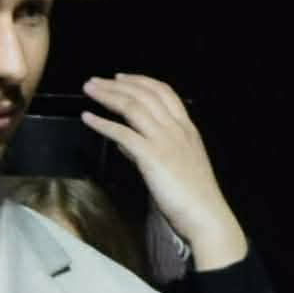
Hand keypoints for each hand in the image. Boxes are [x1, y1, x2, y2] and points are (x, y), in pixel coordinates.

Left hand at [80, 75, 248, 270]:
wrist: (205, 214)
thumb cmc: (193, 196)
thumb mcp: (176, 165)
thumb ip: (150, 149)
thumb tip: (124, 142)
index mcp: (187, 128)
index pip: (164, 92)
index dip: (140, 81)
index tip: (121, 78)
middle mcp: (176, 128)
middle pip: (144, 95)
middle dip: (117, 85)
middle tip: (95, 81)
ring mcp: (164, 140)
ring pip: (132, 107)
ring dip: (107, 95)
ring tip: (89, 90)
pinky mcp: (151, 155)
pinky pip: (122, 132)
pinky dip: (103, 123)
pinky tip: (88, 118)